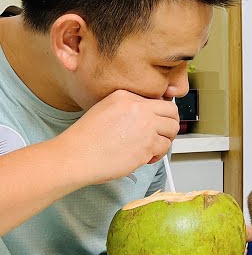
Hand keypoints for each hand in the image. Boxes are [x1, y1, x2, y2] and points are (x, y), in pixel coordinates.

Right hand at [58, 90, 179, 184]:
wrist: (75, 156)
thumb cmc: (86, 139)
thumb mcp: (105, 110)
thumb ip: (129, 109)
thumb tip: (151, 116)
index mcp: (126, 96)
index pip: (159, 99)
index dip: (161, 114)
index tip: (158, 122)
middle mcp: (138, 108)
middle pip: (172, 111)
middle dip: (170, 124)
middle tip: (163, 134)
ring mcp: (145, 126)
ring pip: (172, 130)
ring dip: (165, 140)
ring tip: (152, 148)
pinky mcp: (147, 145)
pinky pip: (165, 147)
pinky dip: (158, 155)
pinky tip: (145, 158)